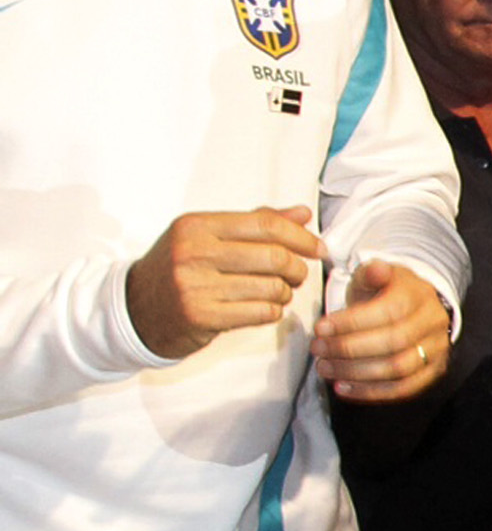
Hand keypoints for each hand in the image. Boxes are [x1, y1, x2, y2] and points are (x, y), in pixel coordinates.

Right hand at [123, 205, 322, 359]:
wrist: (134, 308)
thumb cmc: (180, 268)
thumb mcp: (207, 237)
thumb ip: (255, 224)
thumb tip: (302, 214)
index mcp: (197, 225)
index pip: (265, 224)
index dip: (301, 237)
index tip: (318, 248)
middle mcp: (193, 251)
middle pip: (274, 257)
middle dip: (297, 268)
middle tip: (296, 275)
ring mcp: (195, 285)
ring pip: (272, 287)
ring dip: (285, 293)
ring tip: (276, 292)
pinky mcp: (201, 316)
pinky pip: (262, 313)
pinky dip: (273, 311)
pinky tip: (262, 308)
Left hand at [316, 257, 454, 401]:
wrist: (414, 308)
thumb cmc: (387, 292)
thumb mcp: (375, 275)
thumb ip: (371, 273)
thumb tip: (375, 270)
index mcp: (419, 295)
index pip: (389, 311)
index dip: (352, 323)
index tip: (320, 328)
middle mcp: (433, 323)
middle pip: (394, 342)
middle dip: (349, 349)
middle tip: (317, 350)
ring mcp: (436, 350)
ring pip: (398, 369)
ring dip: (356, 373)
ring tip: (325, 369)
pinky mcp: (432, 372)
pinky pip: (404, 389)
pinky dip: (371, 392)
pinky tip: (343, 388)